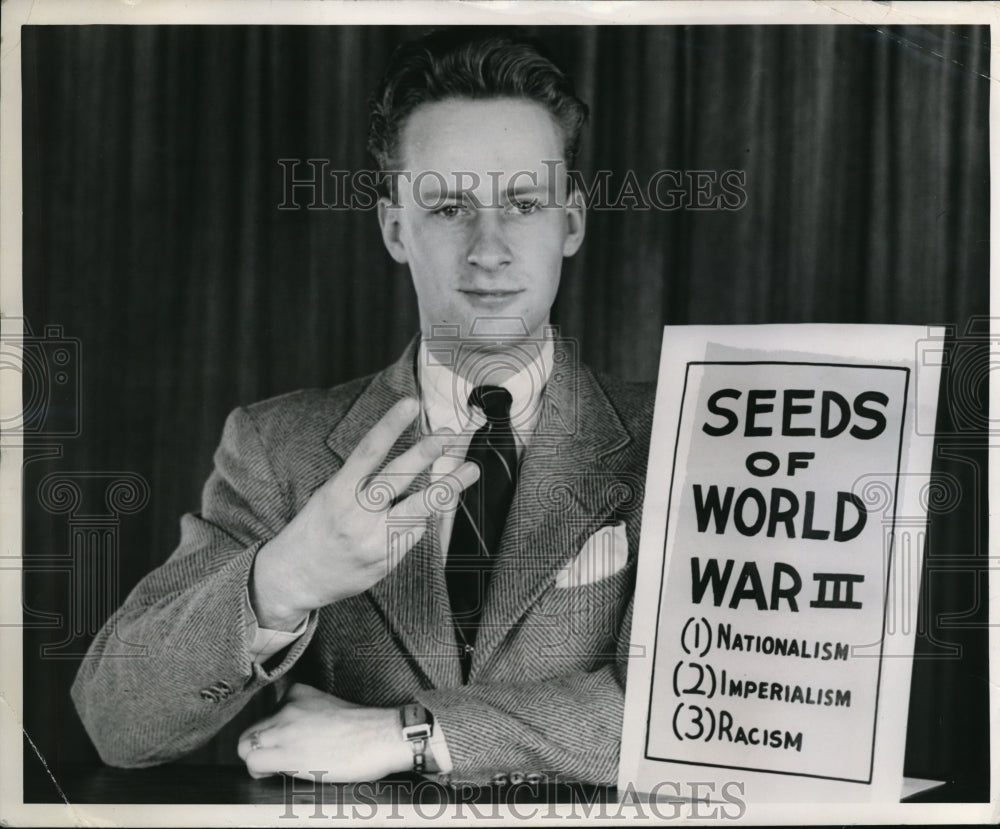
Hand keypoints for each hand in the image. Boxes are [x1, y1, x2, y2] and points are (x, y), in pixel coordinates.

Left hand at [236, 683, 412, 780]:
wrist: (381, 736)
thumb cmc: (364, 729)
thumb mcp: (328, 709)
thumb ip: (305, 716)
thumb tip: (293, 738)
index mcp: (299, 693)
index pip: (266, 717)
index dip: (273, 736)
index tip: (287, 746)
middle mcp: (288, 707)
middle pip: (251, 731)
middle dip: (260, 748)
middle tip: (278, 762)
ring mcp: (285, 728)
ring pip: (246, 745)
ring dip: (259, 760)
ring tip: (280, 768)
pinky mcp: (287, 751)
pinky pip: (253, 762)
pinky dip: (260, 771)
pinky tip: (278, 774)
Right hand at [251, 397, 477, 628]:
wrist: (296, 577)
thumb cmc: (316, 528)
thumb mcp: (329, 497)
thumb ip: (363, 482)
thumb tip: (410, 465)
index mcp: (338, 492)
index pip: (368, 451)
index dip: (390, 425)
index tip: (410, 403)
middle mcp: (356, 515)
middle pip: (397, 478)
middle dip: (425, 454)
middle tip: (449, 434)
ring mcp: (373, 540)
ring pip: (418, 509)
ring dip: (446, 488)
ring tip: (470, 470)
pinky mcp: (386, 560)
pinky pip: (413, 534)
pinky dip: (419, 520)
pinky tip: (420, 514)